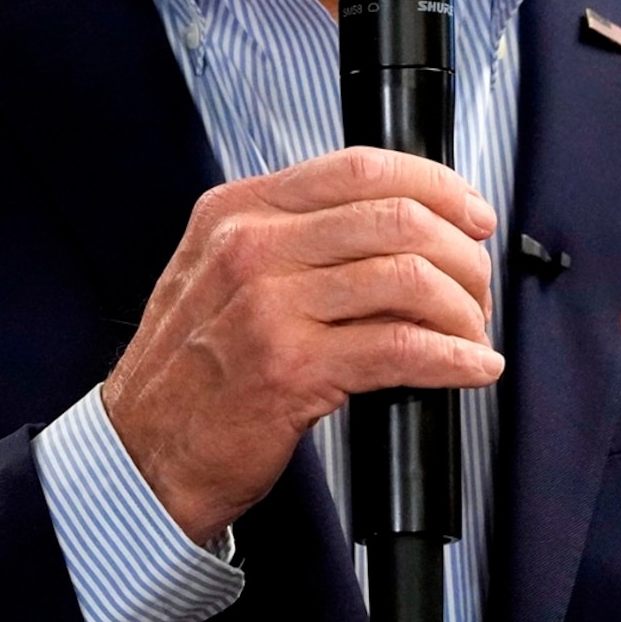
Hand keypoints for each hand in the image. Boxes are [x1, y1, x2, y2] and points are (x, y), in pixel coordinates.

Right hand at [103, 147, 504, 542]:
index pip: (359, 167)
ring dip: (463, 308)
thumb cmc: (190, 371)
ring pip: (408, 278)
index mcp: (238, 211)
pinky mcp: (292, 370)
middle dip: (462, 253)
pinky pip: (401, 348)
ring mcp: (269, 308)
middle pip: (396, 218)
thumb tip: (394, 223)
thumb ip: (290, 236)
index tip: (471, 213)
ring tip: (473, 332)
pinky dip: (454, 358)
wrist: (142, 454)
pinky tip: (470, 367)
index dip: (436, 185)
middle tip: (478, 285)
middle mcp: (251, 248)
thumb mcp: (218, 272)